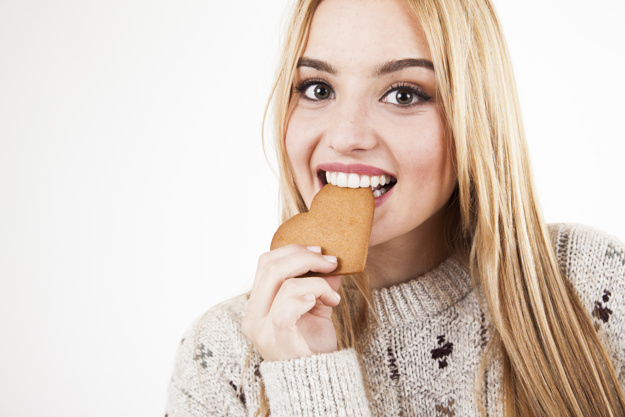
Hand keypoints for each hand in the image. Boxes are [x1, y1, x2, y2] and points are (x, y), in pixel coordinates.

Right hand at [242, 244, 341, 361]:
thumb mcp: (315, 308)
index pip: (265, 263)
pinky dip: (312, 293)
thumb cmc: (312, 346)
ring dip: (316, 279)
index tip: (318, 251)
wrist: (316, 381)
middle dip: (303, 256)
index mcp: (257, 305)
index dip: (292, 250)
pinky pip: (289, 304)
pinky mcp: (277, 337)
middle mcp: (253, 316)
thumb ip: (318, 285)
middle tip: (330, 261)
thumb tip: (330, 262)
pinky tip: (328, 300)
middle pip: (270, 265)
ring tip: (333, 292)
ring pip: (283, 281)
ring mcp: (262, 327)